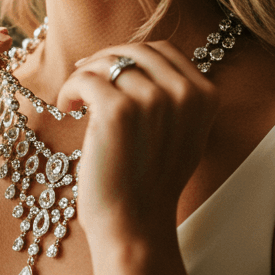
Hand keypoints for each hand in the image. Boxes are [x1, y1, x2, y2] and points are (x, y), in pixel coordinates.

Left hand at [57, 42, 219, 242]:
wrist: (135, 224)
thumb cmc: (150, 183)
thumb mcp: (182, 134)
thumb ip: (174, 97)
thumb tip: (136, 61)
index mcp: (205, 95)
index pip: (164, 51)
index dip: (131, 56)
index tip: (108, 70)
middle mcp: (184, 93)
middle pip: (136, 51)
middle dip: (106, 60)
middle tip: (84, 78)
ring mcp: (152, 100)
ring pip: (107, 62)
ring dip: (85, 76)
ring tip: (75, 100)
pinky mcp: (118, 110)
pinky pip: (85, 78)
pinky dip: (70, 89)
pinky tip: (68, 108)